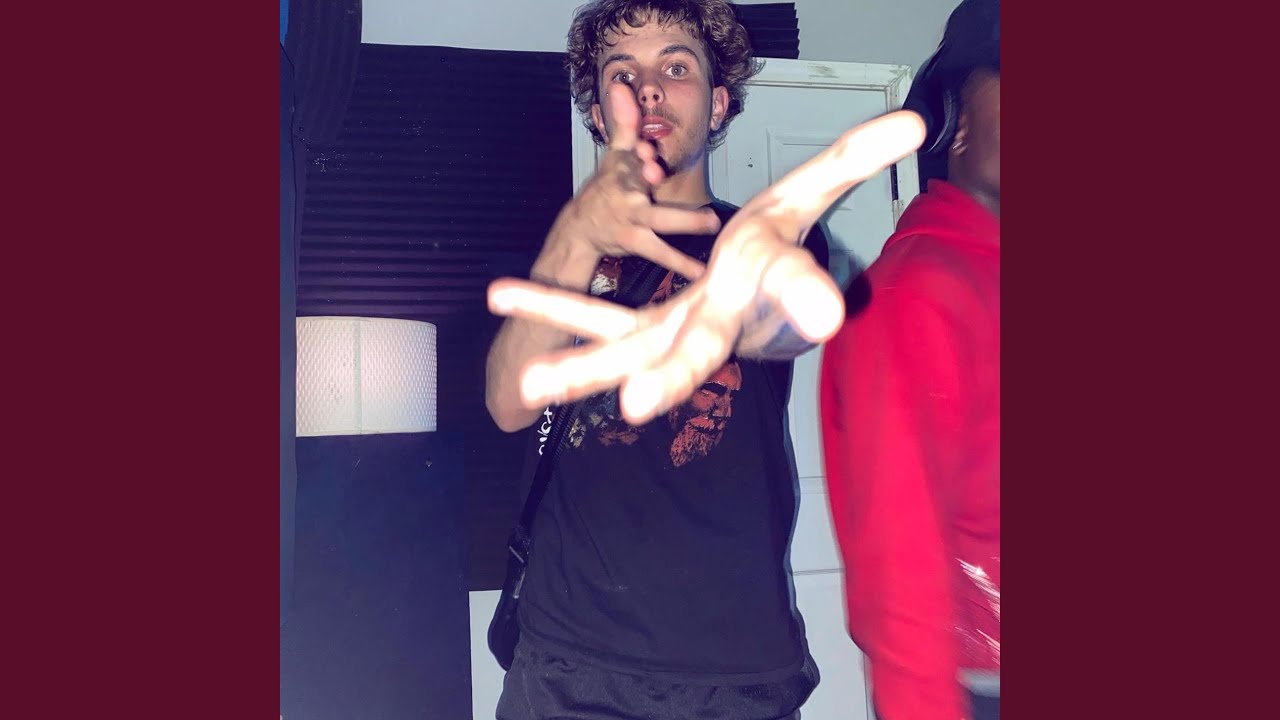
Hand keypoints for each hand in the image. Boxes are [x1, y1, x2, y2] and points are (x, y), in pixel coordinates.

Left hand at [490, 111, 926, 423]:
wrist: (752, 291)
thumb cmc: (778, 248)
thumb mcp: (808, 197)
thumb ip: (852, 161)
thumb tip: (912, 123)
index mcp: (761, 294)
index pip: (790, 290)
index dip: (803, 295)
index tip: (822, 315)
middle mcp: (714, 325)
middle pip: (693, 353)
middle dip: (668, 377)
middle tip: (635, 404)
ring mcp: (671, 332)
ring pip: (626, 352)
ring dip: (581, 366)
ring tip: (532, 384)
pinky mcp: (640, 327)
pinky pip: (591, 317)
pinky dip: (550, 307)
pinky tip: (501, 295)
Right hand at [551, 84, 719, 280]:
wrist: (582, 228)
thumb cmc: (607, 188)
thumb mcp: (615, 155)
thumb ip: (625, 123)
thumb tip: (621, 85)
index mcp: (623, 169)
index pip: (631, 156)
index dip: (638, 154)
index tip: (646, 150)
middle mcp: (627, 193)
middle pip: (640, 182)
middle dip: (647, 176)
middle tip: (660, 172)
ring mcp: (631, 219)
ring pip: (657, 220)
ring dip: (683, 221)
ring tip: (710, 222)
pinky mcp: (634, 240)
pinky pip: (660, 251)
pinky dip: (680, 262)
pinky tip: (700, 270)